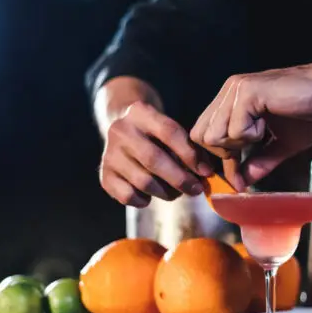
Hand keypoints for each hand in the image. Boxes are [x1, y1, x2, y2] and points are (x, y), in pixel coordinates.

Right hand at [100, 101, 215, 206]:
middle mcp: (120, 130)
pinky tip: (152, 196)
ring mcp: (109, 153)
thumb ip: (189, 147)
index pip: (169, 132)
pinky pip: (128, 196)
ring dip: (166, 192)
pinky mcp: (104, 175)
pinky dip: (145, 200)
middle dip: (180, 178)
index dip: (190, 154)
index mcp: (140, 112)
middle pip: (154, 159)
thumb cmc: (157, 135)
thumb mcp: (170, 130)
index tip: (206, 172)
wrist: (123, 133)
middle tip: (196, 189)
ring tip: (177, 192)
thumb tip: (206, 173)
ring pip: (143, 181)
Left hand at [191, 58, 311, 187]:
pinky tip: (269, 122)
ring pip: (213, 135)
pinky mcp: (248, 92)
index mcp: (233, 100)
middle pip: (201, 137)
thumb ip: (259, 162)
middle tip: (252, 149)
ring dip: (239, 143)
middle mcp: (230, 91)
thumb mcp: (281, 145)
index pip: (203, 134)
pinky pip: (234, 130)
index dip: (218, 159)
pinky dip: (252, 136)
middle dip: (225, 154)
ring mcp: (237, 89)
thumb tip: (242, 184)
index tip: (236, 177)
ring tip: (263, 132)